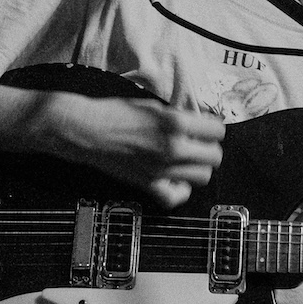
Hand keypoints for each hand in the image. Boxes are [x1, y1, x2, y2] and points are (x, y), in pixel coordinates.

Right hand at [41, 92, 223, 207]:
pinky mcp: (148, 184)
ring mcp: (161, 169)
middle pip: (214, 156)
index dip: (213, 128)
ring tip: (188, 160)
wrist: (85, 129)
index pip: (217, 130)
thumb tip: (199, 123)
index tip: (207, 128)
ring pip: (202, 176)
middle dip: (210, 148)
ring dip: (198, 167)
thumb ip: (179, 117)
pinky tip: (176, 180)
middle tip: (200, 143)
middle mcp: (172, 147)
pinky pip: (176, 197)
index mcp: (175, 123)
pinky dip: (180, 191)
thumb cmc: (114, 113)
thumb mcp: (153, 106)